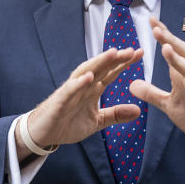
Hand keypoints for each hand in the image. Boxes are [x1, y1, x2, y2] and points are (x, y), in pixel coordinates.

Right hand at [15, 48, 142, 160]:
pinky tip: (89, 76)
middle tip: (132, 50)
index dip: (124, 63)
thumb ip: (115, 114)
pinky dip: (79, 83)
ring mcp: (71, 91)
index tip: (140, 53)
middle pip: (101, 68)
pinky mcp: (60, 101)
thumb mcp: (97, 121)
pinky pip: (70, 90)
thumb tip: (138, 111)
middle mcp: (83, 86)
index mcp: (93, 89)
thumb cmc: (68, 123)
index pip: (111, 72)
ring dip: (99, 62)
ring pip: (86, 72)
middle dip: (116, 58)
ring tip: (113, 53)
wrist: (44, 134)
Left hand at [130, 18, 184, 156]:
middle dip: (170, 41)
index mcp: (183, 75)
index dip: (164, 36)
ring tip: (166, 49)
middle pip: (183, 54)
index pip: (174, 50)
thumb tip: (131, 84)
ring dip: (179, 60)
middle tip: (156, 29)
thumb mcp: (168, 104)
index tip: (151, 21)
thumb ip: (151, 93)